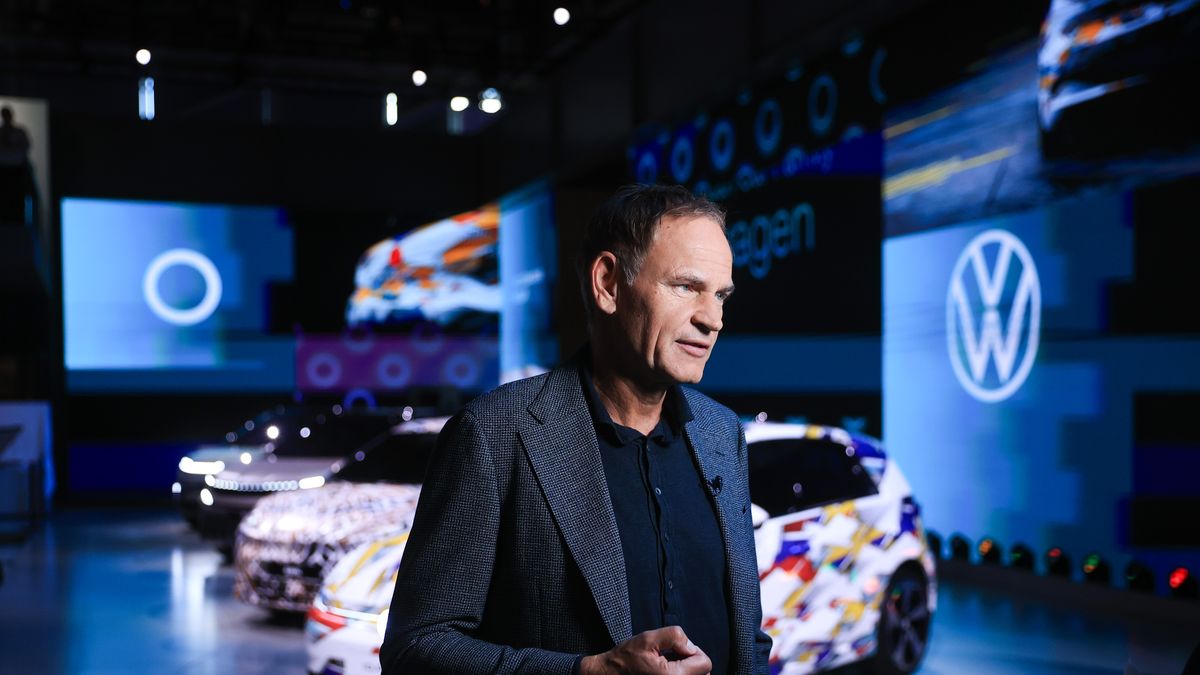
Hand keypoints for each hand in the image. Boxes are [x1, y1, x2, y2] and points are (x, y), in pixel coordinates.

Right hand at [579, 626, 711, 674]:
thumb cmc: (626, 659)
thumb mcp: (648, 638)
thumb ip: (675, 637)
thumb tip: (691, 647)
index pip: (705, 664)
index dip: (693, 651)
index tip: (676, 649)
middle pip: (703, 674)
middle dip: (691, 661)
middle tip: (671, 656)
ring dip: (685, 669)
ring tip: (666, 664)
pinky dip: (678, 674)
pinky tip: (664, 671)